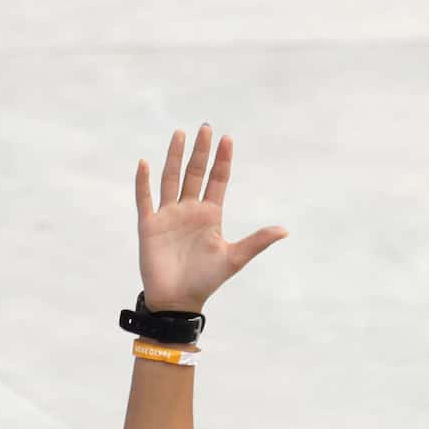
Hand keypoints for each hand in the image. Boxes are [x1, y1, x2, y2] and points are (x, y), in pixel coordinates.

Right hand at [135, 124, 288, 314]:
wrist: (177, 301)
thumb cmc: (205, 281)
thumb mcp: (234, 258)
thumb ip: (257, 241)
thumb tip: (285, 230)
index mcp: (210, 215)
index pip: (218, 180)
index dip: (223, 160)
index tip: (228, 139)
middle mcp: (189, 210)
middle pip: (195, 173)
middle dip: (201, 151)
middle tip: (206, 127)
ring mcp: (168, 216)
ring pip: (171, 179)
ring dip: (174, 157)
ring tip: (179, 134)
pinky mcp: (150, 226)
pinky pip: (145, 199)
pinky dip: (143, 182)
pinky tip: (144, 163)